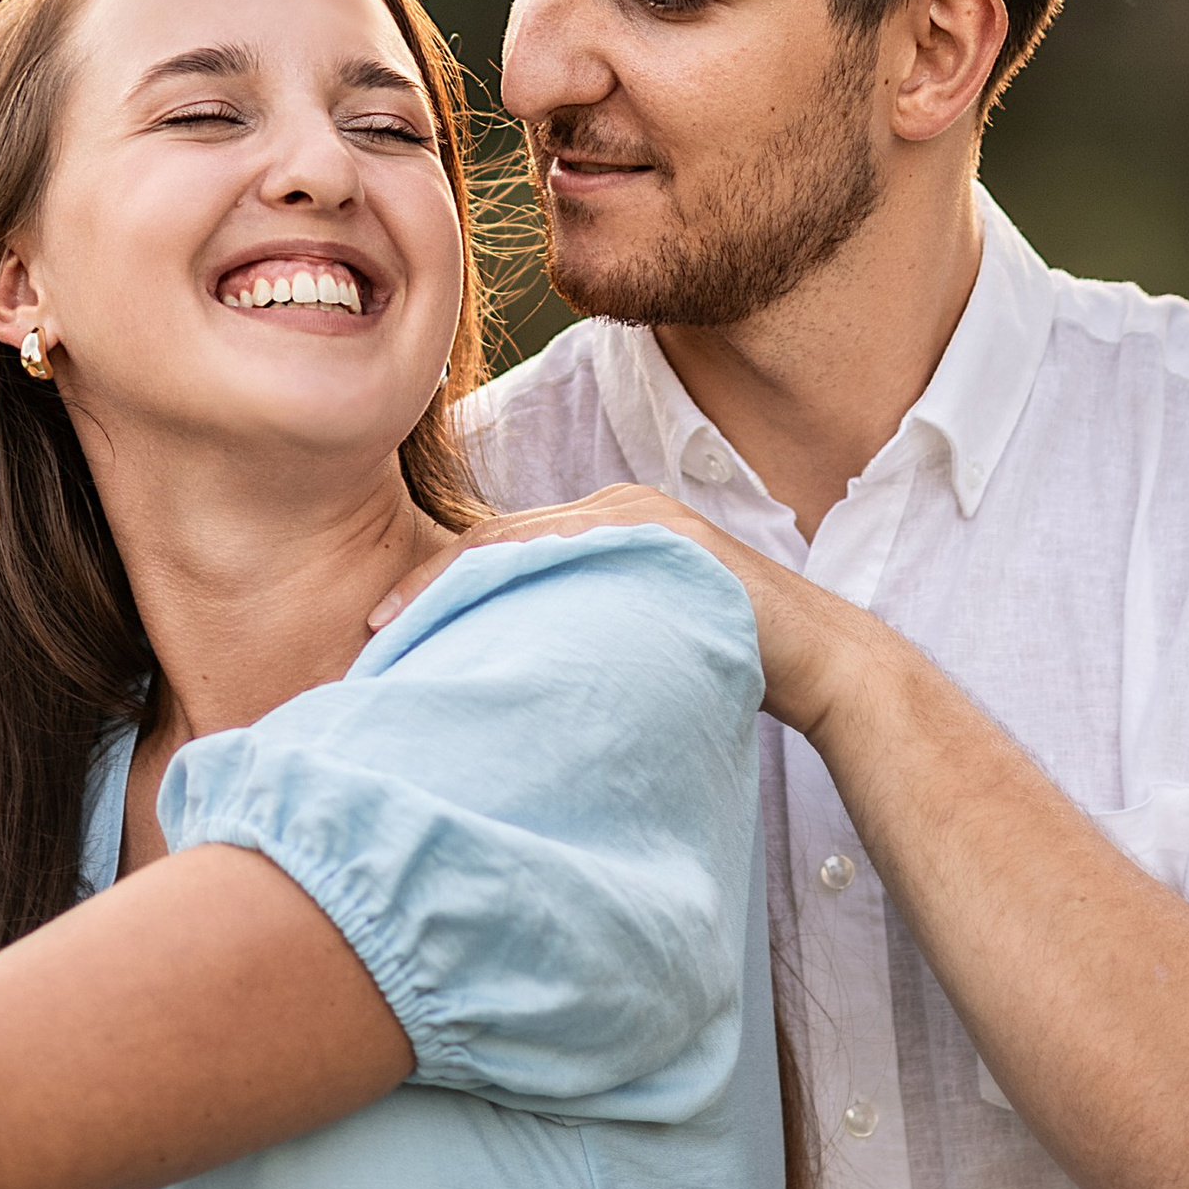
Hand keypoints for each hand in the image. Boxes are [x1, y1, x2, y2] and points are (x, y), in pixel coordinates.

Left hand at [370, 485, 872, 737]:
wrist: (818, 658)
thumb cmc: (717, 657)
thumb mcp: (628, 635)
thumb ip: (573, 632)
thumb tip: (501, 680)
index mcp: (600, 524)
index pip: (497, 547)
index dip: (432, 584)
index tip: (375, 626)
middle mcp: (615, 507)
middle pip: (499, 540)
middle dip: (430, 584)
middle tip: (369, 628)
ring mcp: (645, 520)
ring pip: (528, 547)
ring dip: (460, 588)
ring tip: (404, 631)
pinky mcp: (674, 541)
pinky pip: (582, 558)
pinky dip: (527, 585)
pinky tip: (485, 619)